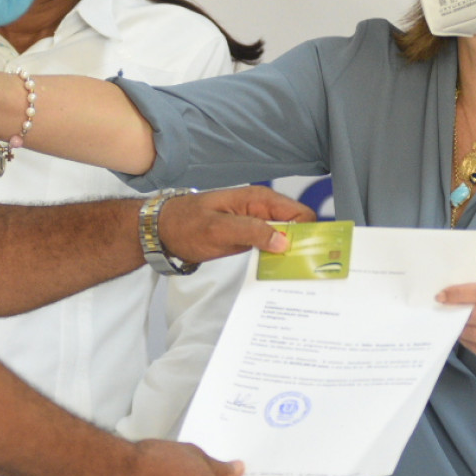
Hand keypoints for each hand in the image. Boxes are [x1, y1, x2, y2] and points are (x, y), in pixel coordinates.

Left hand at [155, 187, 310, 263]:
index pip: (300, 214)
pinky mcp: (249, 237)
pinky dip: (277, 258)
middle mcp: (262, 210)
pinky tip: (279, 273)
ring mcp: (256, 224)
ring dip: (291, 255)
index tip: (314, 256)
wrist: (161, 231)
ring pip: (287, 238)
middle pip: (298, 227)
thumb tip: (285, 240)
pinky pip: (272, 246)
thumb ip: (252, 232)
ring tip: (296, 276)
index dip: (311, 234)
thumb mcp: (218, 229)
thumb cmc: (185, 224)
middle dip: (304, 246)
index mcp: (259, 200)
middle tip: (307, 271)